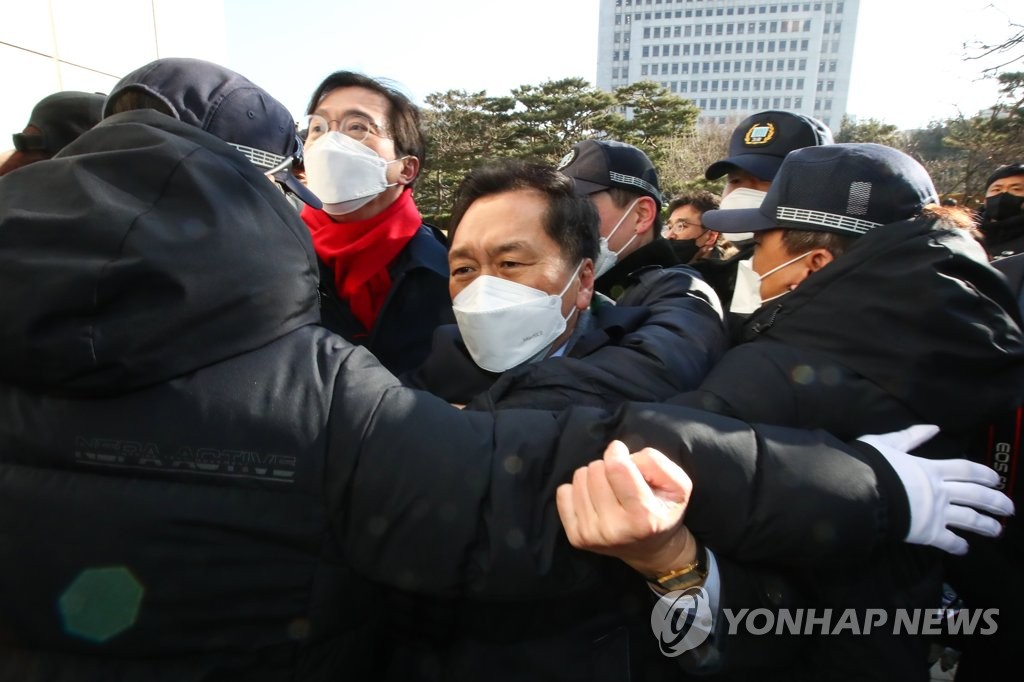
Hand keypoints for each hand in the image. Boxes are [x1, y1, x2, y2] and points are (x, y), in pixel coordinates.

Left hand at [556, 440, 695, 576]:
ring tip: (608, 489)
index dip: (617, 452)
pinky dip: (577, 490)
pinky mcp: (576, 538)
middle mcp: (614, 529)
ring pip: (579, 478)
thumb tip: (618, 453)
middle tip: (619, 479)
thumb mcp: (679, 485)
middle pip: (595, 470)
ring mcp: (592, 535)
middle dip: (607, 466)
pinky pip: (562, 493)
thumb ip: (655, 462)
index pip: (616, 468)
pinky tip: (594, 499)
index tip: (622, 454)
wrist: (652, 551)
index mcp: (643, 516)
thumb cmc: (664, 511)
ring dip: (593, 477)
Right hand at [857, 424, 1014, 554]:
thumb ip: (909, 437)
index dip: (985, 474)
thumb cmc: (869, 465)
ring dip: (986, 525)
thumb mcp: (886, 443)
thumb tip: (933, 428)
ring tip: (998, 530)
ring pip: (969, 519)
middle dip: (996, 502)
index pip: (967, 470)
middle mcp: (940, 491)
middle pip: (976, 496)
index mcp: (932, 469)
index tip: (996, 480)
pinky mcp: (927, 533)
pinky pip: (948, 541)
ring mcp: (936, 513)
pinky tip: (964, 548)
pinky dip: (958, 546)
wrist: (857, 492)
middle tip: (1010, 508)